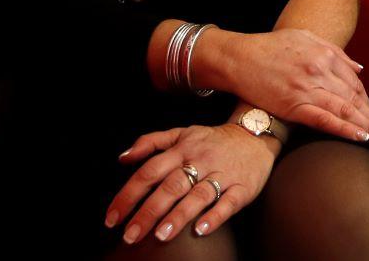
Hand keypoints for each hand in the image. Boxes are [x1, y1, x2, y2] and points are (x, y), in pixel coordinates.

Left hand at [106, 124, 274, 243]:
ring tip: (161, 235)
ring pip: (198, 195)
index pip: (150, 171)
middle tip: (130, 235)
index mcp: (182, 149)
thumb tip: (122, 158)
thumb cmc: (213, 140)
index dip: (129, 194)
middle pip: (171, 186)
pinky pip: (229, 202)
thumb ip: (151, 142)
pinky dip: (215, 216)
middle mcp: (200, 161)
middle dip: (149, 211)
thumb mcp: (182, 133)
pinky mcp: (243, 187)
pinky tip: (201, 230)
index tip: (112, 217)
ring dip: (179, 215)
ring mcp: (223, 174)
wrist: (256, 134)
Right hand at [199, 28, 368, 145]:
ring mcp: (307, 88)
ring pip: (344, 110)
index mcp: (325, 54)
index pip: (354, 82)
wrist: (239, 57)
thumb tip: (360, 69)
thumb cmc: (271, 47)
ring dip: (366, 126)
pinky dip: (344, 129)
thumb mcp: (306, 38)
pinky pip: (324, 119)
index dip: (367, 101)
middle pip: (354, 98)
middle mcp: (320, 71)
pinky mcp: (293, 104)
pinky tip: (359, 137)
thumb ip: (336, 53)